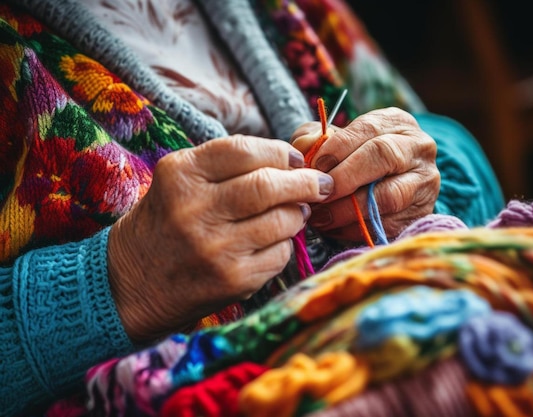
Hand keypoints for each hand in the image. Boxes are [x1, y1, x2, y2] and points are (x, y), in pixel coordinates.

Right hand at [108, 135, 333, 341]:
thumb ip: (226, 166)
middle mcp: (195, 210)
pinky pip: (279, 254)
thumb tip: (289, 161)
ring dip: (299, 214)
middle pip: (269, 185)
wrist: (128, 285)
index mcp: (180, 175)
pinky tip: (274, 242)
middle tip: (319, 183)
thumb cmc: (162, 224)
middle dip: (305, 181)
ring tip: (297, 213)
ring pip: (283, 220)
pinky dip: (285, 244)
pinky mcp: (232, 281)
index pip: (245, 150)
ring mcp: (215, 248)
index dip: (279, 152)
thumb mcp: (178, 182)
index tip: (295, 158)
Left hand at [291, 107, 439, 241]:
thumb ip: (314, 139)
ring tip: (322, 215)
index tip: (315, 166)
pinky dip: (357, 228)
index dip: (338, 148)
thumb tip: (305, 148)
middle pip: (385, 156)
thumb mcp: (332, 140)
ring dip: (350, 208)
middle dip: (345, 177)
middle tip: (319, 193)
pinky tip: (335, 228)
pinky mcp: (421, 214)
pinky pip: (388, 224)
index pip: (369, 129)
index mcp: (397, 122)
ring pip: (390, 195)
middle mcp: (419, 148)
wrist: (385, 188)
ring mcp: (425, 182)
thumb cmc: (352, 159)